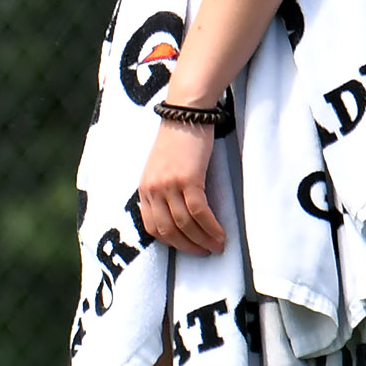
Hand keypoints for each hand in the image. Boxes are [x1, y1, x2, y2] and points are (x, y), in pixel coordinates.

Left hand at [135, 118, 224, 255]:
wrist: (185, 113)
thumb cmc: (178, 140)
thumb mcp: (162, 168)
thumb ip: (164, 189)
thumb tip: (178, 214)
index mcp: (144, 188)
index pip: (151, 226)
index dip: (170, 242)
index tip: (187, 247)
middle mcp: (152, 189)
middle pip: (167, 230)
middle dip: (188, 246)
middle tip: (205, 252)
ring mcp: (168, 185)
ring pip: (184, 224)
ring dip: (203, 240)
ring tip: (218, 246)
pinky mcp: (187, 179)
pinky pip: (199, 212)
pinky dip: (211, 227)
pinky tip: (221, 234)